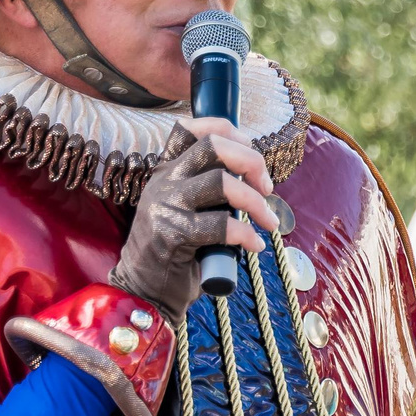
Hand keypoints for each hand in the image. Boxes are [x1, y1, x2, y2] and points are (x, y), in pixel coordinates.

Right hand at [112, 116, 277, 312]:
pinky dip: (246, 235)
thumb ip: (210, 188)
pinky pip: (221, 225)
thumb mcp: (189, 209)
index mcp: (168, 169)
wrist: (146, 288)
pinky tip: (254, 246)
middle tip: (267, 188)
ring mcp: (165, 205)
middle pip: (213, 145)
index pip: (192, 128)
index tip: (250, 152)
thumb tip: (256, 176)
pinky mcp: (172, 234)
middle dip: (251, 161)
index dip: (228, 131)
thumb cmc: (178, 250)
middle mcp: (164, 180)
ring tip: (269, 222)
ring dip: (256, 203)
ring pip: (221, 182)